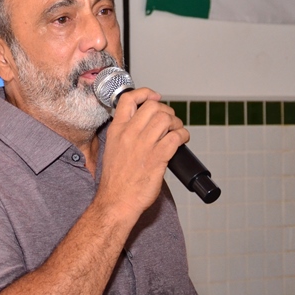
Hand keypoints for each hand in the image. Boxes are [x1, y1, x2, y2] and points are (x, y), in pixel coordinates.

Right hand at [98, 87, 188, 215]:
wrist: (116, 201)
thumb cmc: (115, 180)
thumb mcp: (112, 149)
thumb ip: (124, 134)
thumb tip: (143, 124)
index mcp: (116, 130)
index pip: (128, 99)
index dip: (145, 93)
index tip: (154, 97)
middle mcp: (129, 134)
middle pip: (153, 106)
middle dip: (166, 111)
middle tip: (169, 122)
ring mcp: (144, 145)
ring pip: (166, 119)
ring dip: (176, 123)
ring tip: (176, 132)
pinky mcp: (158, 157)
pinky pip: (176, 136)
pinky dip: (183, 136)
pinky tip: (181, 141)